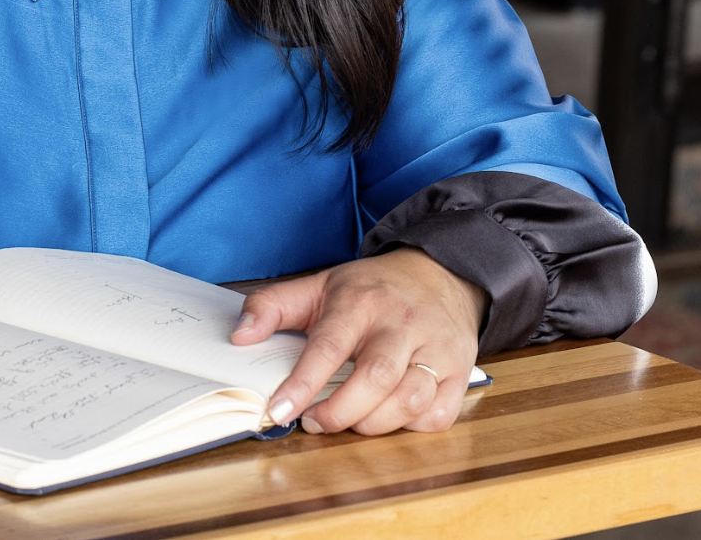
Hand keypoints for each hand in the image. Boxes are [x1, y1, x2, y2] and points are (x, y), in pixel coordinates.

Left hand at [230, 249, 486, 435]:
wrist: (441, 274)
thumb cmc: (372, 289)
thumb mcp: (319, 285)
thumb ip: (272, 306)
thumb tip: (239, 336)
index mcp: (361, 300)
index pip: (329, 346)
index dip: (302, 383)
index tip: (279, 410)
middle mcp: (402, 323)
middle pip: (375, 378)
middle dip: (339, 412)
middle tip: (314, 421)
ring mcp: (437, 347)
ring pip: (409, 400)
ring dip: (374, 423)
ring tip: (350, 418)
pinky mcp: (461, 371)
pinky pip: (438, 414)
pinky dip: (410, 426)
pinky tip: (390, 414)